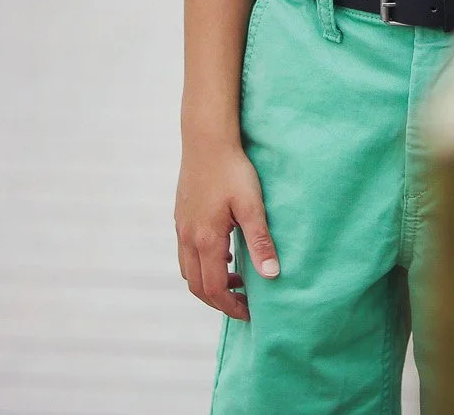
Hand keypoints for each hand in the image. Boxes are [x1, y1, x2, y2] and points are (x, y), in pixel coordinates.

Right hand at [175, 137, 278, 320]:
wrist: (206, 140)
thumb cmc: (232, 170)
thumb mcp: (252, 206)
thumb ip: (260, 242)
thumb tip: (271, 275)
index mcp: (206, 240)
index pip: (214, 289)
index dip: (231, 307)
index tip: (250, 313)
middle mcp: (188, 238)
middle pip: (197, 287)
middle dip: (219, 301)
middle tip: (244, 303)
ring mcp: (181, 228)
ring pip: (188, 271)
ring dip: (209, 283)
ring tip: (236, 280)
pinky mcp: (181, 217)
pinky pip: (186, 254)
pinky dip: (202, 265)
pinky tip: (223, 253)